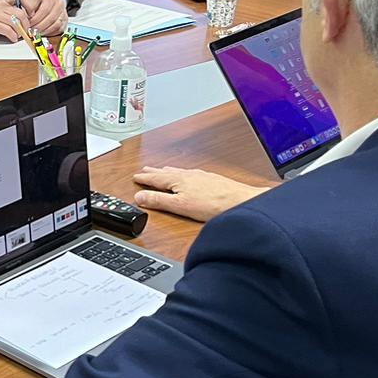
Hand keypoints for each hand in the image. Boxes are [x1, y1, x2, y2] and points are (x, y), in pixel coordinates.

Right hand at [0, 0, 28, 41]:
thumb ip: (7, 10)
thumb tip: (22, 17)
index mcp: (2, 1)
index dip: (29, 5)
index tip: (31, 14)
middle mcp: (0, 6)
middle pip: (21, 13)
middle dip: (26, 23)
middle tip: (26, 29)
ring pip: (15, 22)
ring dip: (20, 31)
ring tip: (19, 35)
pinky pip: (7, 30)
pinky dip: (12, 36)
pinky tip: (12, 38)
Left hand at [19, 0, 68, 35]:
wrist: (45, 4)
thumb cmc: (38, 3)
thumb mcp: (31, 0)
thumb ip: (26, 3)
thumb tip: (22, 7)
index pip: (44, 10)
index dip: (35, 19)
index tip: (28, 24)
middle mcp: (59, 5)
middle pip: (50, 19)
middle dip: (39, 27)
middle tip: (31, 31)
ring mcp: (63, 14)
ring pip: (55, 25)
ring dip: (44, 31)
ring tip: (35, 33)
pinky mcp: (65, 22)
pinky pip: (58, 30)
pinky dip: (49, 33)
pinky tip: (42, 33)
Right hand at [131, 166, 274, 222]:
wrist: (241, 202)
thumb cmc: (213, 204)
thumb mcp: (180, 206)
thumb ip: (159, 201)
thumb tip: (139, 197)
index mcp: (178, 180)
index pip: (156, 179)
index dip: (144, 178)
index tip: (135, 177)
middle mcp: (189, 175)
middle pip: (167, 172)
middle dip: (154, 172)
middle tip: (145, 170)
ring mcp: (201, 176)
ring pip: (179, 172)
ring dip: (168, 172)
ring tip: (162, 171)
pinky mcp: (212, 180)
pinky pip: (191, 174)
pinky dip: (183, 174)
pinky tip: (188, 176)